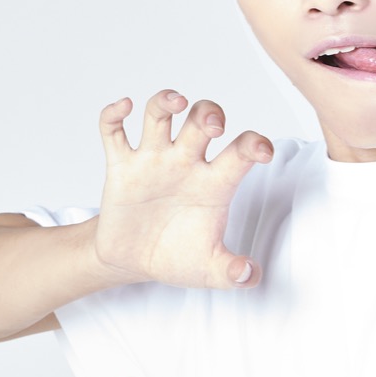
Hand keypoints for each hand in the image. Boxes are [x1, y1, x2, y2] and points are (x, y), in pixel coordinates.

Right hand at [96, 91, 272, 288]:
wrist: (133, 262)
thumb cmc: (177, 257)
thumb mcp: (208, 270)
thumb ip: (232, 272)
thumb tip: (251, 275)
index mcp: (214, 183)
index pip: (240, 152)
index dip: (254, 144)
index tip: (263, 151)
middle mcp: (185, 164)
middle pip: (200, 120)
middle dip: (209, 114)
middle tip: (213, 126)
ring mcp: (153, 161)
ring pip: (159, 114)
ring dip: (165, 101)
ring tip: (174, 102)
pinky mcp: (121, 166)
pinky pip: (113, 131)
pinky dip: (113, 115)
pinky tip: (123, 108)